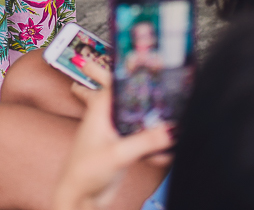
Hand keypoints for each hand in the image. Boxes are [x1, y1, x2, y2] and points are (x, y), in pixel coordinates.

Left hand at [51, 66, 172, 209]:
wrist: (80, 199)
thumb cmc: (84, 173)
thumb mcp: (117, 154)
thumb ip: (145, 141)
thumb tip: (172, 130)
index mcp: (100, 110)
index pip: (114, 80)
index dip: (128, 69)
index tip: (144, 57)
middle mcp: (108, 118)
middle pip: (125, 93)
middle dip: (139, 84)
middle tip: (152, 68)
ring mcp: (117, 132)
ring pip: (138, 117)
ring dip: (154, 118)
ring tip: (172, 113)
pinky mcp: (124, 148)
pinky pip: (144, 139)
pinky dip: (155, 144)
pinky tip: (166, 155)